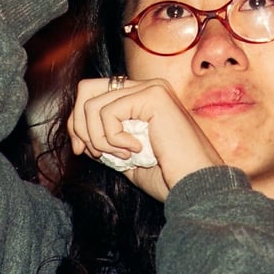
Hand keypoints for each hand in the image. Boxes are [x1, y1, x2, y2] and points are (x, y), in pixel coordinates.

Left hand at [67, 76, 224, 200]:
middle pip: (87, 89)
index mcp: (143, 99)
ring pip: (92, 104)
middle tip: (95, 154)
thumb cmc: (169, 177)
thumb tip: (78, 131)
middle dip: (79, 126)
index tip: (83, 152)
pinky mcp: (153, 95)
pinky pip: (108, 113)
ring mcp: (152, 88)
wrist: (196, 187)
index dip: (78, 123)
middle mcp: (148, 87)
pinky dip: (112, 138)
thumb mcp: (126, 157)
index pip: (93, 95)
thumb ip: (105, 139)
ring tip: (122, 156)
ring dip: (98, 138)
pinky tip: (134, 151)